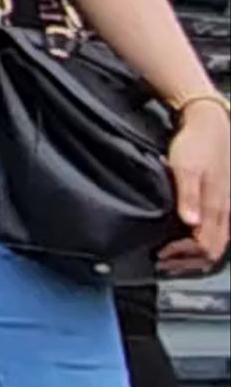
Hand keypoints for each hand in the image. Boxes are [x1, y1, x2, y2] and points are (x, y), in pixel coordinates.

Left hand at [165, 92, 229, 278]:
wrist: (211, 124)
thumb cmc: (196, 144)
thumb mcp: (185, 167)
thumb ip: (188, 195)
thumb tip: (190, 222)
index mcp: (216, 206)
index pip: (205, 246)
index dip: (183, 255)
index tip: (162, 253)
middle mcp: (225, 211)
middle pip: (213, 251)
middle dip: (187, 262)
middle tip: (163, 262)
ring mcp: (227, 208)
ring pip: (217, 245)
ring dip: (194, 257)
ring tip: (171, 259)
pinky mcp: (224, 204)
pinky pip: (218, 234)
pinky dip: (201, 246)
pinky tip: (185, 245)